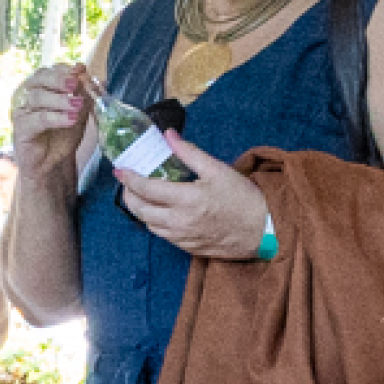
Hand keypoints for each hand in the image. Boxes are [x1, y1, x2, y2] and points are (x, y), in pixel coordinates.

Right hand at [9, 60, 90, 184]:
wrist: (52, 163)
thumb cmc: (63, 135)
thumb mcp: (79, 112)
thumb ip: (82, 94)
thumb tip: (87, 75)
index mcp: (41, 86)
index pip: (49, 71)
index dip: (64, 69)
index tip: (80, 70)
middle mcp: (28, 94)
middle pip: (40, 78)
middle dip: (59, 79)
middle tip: (75, 83)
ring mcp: (22, 110)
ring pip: (38, 97)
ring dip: (60, 100)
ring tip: (77, 105)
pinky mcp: (21, 128)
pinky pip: (38, 119)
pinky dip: (56, 117)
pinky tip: (71, 119)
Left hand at [116, 133, 277, 264]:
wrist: (263, 229)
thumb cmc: (243, 198)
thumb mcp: (217, 169)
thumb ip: (189, 153)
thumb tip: (169, 135)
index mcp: (187, 199)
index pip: (146, 189)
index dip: (129, 179)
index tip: (120, 170)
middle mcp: (180, 221)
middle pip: (141, 211)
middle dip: (128, 196)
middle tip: (127, 183)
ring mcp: (183, 238)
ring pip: (149, 226)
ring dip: (140, 210)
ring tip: (140, 196)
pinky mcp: (189, 248)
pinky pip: (163, 236)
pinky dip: (155, 222)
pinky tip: (159, 212)